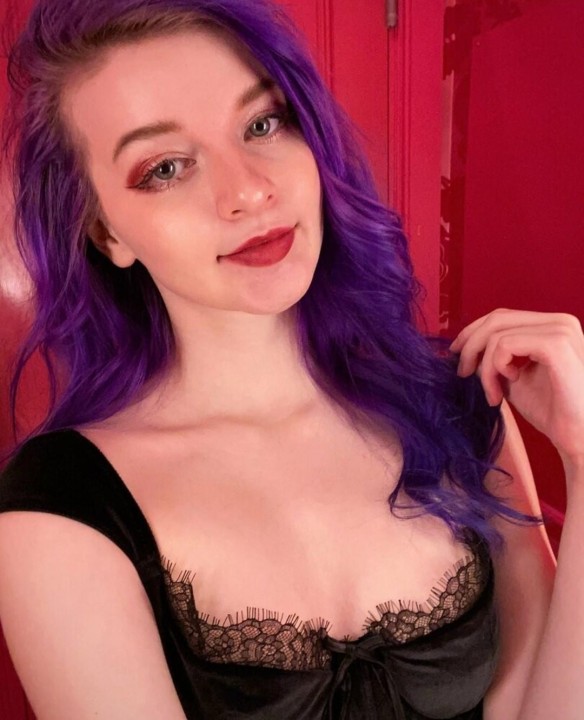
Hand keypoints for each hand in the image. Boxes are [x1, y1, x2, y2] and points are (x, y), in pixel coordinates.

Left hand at [449, 309, 583, 468]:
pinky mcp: (556, 344)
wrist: (580, 437)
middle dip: (471, 345)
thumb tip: (465, 349)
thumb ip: (495, 360)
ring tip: (492, 394)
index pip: (502, 316)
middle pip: (496, 318)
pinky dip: (496, 367)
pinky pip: (504, 345)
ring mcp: (560, 330)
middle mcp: (560, 321)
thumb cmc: (553, 412)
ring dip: (485, 367)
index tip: (457, 355)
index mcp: (553, 326)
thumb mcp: (515, 378)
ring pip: (496, 334)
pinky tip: (508, 386)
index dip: (473, 332)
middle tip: (463, 373)